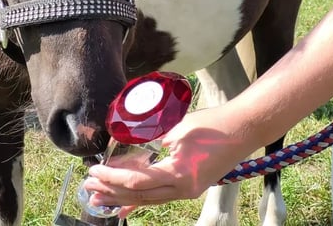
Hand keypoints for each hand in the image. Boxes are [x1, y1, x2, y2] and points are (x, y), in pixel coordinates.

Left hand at [83, 104, 254, 215]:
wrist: (243, 129)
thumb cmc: (213, 124)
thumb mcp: (177, 129)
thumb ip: (152, 141)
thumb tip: (128, 146)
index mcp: (178, 176)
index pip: (136, 181)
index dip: (112, 178)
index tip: (94, 171)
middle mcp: (182, 190)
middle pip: (139, 195)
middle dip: (111, 192)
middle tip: (88, 187)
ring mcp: (187, 190)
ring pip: (147, 199)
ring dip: (121, 197)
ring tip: (98, 198)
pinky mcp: (189, 186)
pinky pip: (159, 197)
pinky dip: (139, 200)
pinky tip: (124, 208)